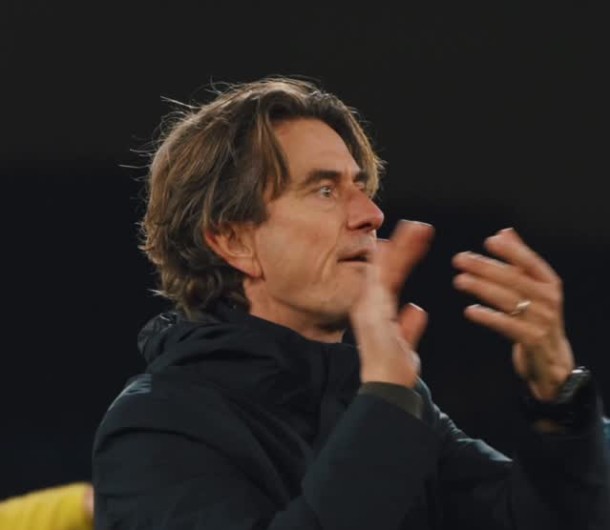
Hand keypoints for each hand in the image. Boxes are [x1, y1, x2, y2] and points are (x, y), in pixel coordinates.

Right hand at [350, 220, 433, 387]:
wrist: (386, 386)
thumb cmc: (394, 369)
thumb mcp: (406, 343)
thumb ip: (410, 325)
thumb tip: (418, 308)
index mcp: (377, 309)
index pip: (390, 277)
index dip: (401, 257)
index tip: (413, 239)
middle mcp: (370, 303)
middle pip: (386, 267)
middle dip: (402, 245)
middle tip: (419, 225)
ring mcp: (370, 305)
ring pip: (387, 268)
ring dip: (403, 247)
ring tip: (418, 228)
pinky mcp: (375, 309)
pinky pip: (386, 280)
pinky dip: (395, 262)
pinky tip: (399, 245)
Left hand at [452, 227, 574, 400]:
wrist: (552, 361)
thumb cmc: (537, 318)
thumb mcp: (533, 288)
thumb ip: (519, 260)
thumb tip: (504, 233)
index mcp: (550, 283)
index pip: (530, 262)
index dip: (511, 251)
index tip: (489, 241)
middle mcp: (549, 299)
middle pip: (514, 279)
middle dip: (485, 267)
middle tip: (460, 259)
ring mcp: (542, 321)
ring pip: (508, 300)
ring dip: (481, 288)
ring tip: (460, 280)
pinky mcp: (532, 340)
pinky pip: (507, 325)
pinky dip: (488, 317)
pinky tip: (470, 311)